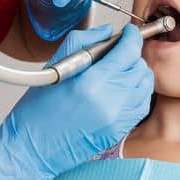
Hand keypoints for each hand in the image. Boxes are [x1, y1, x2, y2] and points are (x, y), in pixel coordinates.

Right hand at [0, 24, 153, 179]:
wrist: (33, 148)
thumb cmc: (38, 109)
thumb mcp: (56, 65)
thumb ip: (84, 42)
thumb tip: (107, 31)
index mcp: (92, 82)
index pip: (128, 51)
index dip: (132, 37)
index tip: (128, 33)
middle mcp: (110, 102)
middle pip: (140, 68)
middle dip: (133, 54)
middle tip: (120, 51)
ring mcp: (118, 120)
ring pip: (145, 86)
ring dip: (137, 74)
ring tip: (121, 70)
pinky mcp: (120, 132)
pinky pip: (141, 106)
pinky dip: (137, 93)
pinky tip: (121, 89)